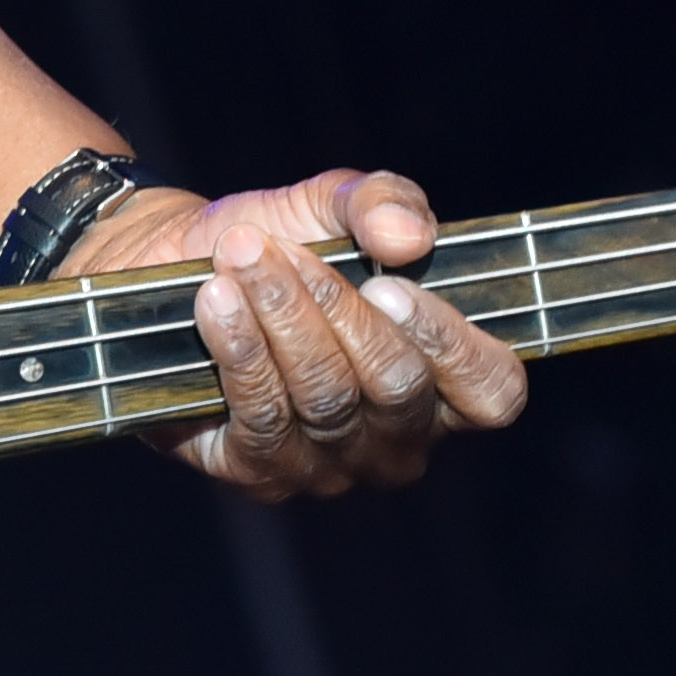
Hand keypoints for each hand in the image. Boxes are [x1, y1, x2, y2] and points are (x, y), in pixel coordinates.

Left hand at [84, 165, 523, 496]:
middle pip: (397, 387)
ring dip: (281, 317)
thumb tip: (409, 235)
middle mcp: (397, 440)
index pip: (492, 392)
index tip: (389, 283)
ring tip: (240, 258)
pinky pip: (262, 417)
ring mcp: (332, 467)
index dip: (451, 343)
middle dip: (339, 309)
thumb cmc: (281, 243)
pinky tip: (214, 302)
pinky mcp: (260, 473)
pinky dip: (238, 349)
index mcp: (445, 385)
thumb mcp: (334, 203)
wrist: (183, 265)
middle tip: (285, 252)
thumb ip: (384, 201)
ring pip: (326, 397)